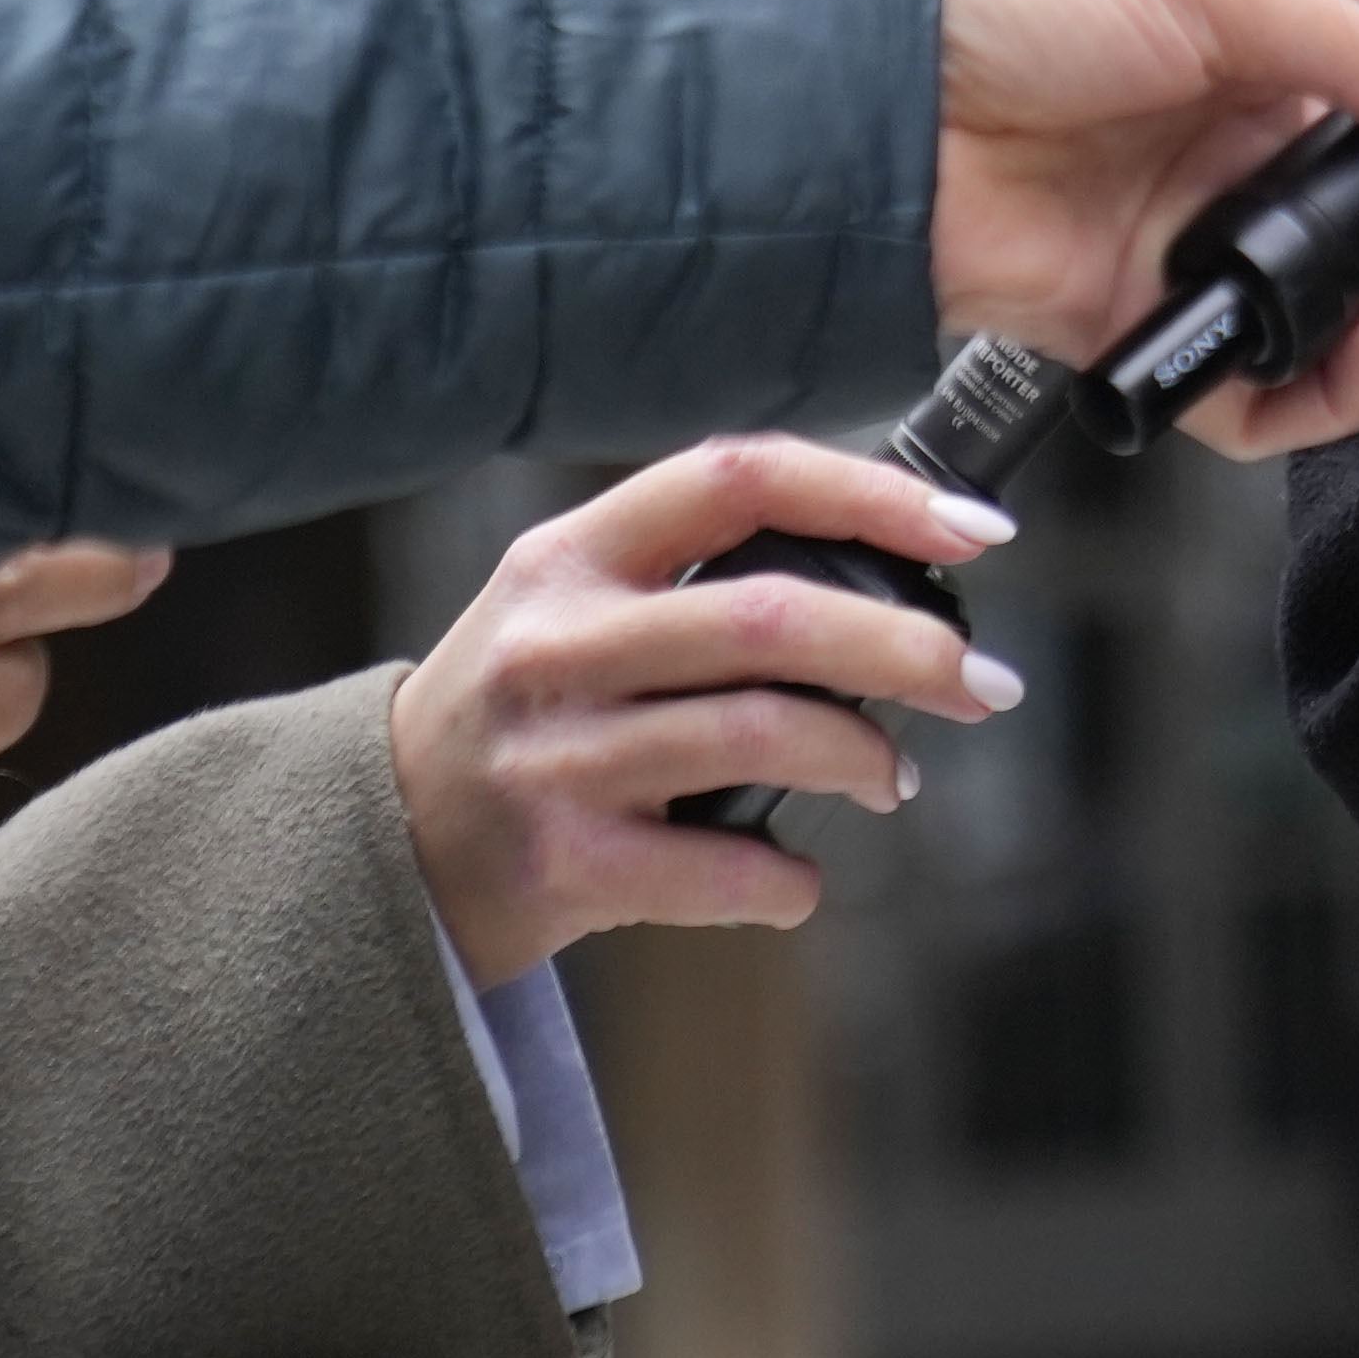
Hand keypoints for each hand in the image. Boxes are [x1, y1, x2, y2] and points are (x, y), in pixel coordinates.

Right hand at [391, 438, 1025, 977]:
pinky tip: (796, 878)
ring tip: (895, 779)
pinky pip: (724, 869)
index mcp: (573, 554)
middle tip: (983, 684)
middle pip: (775, 618)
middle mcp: (558, 643)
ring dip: (865, 760)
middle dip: (911, 650)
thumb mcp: (571, 606)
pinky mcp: (563, 866)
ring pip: (767, 736)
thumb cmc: (522, 713)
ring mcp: (558, 756)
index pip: (740, 476)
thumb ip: (695, 576)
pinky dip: (788, 881)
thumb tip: (893, 578)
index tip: (977, 529)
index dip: (872, 493)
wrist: (375, 848)